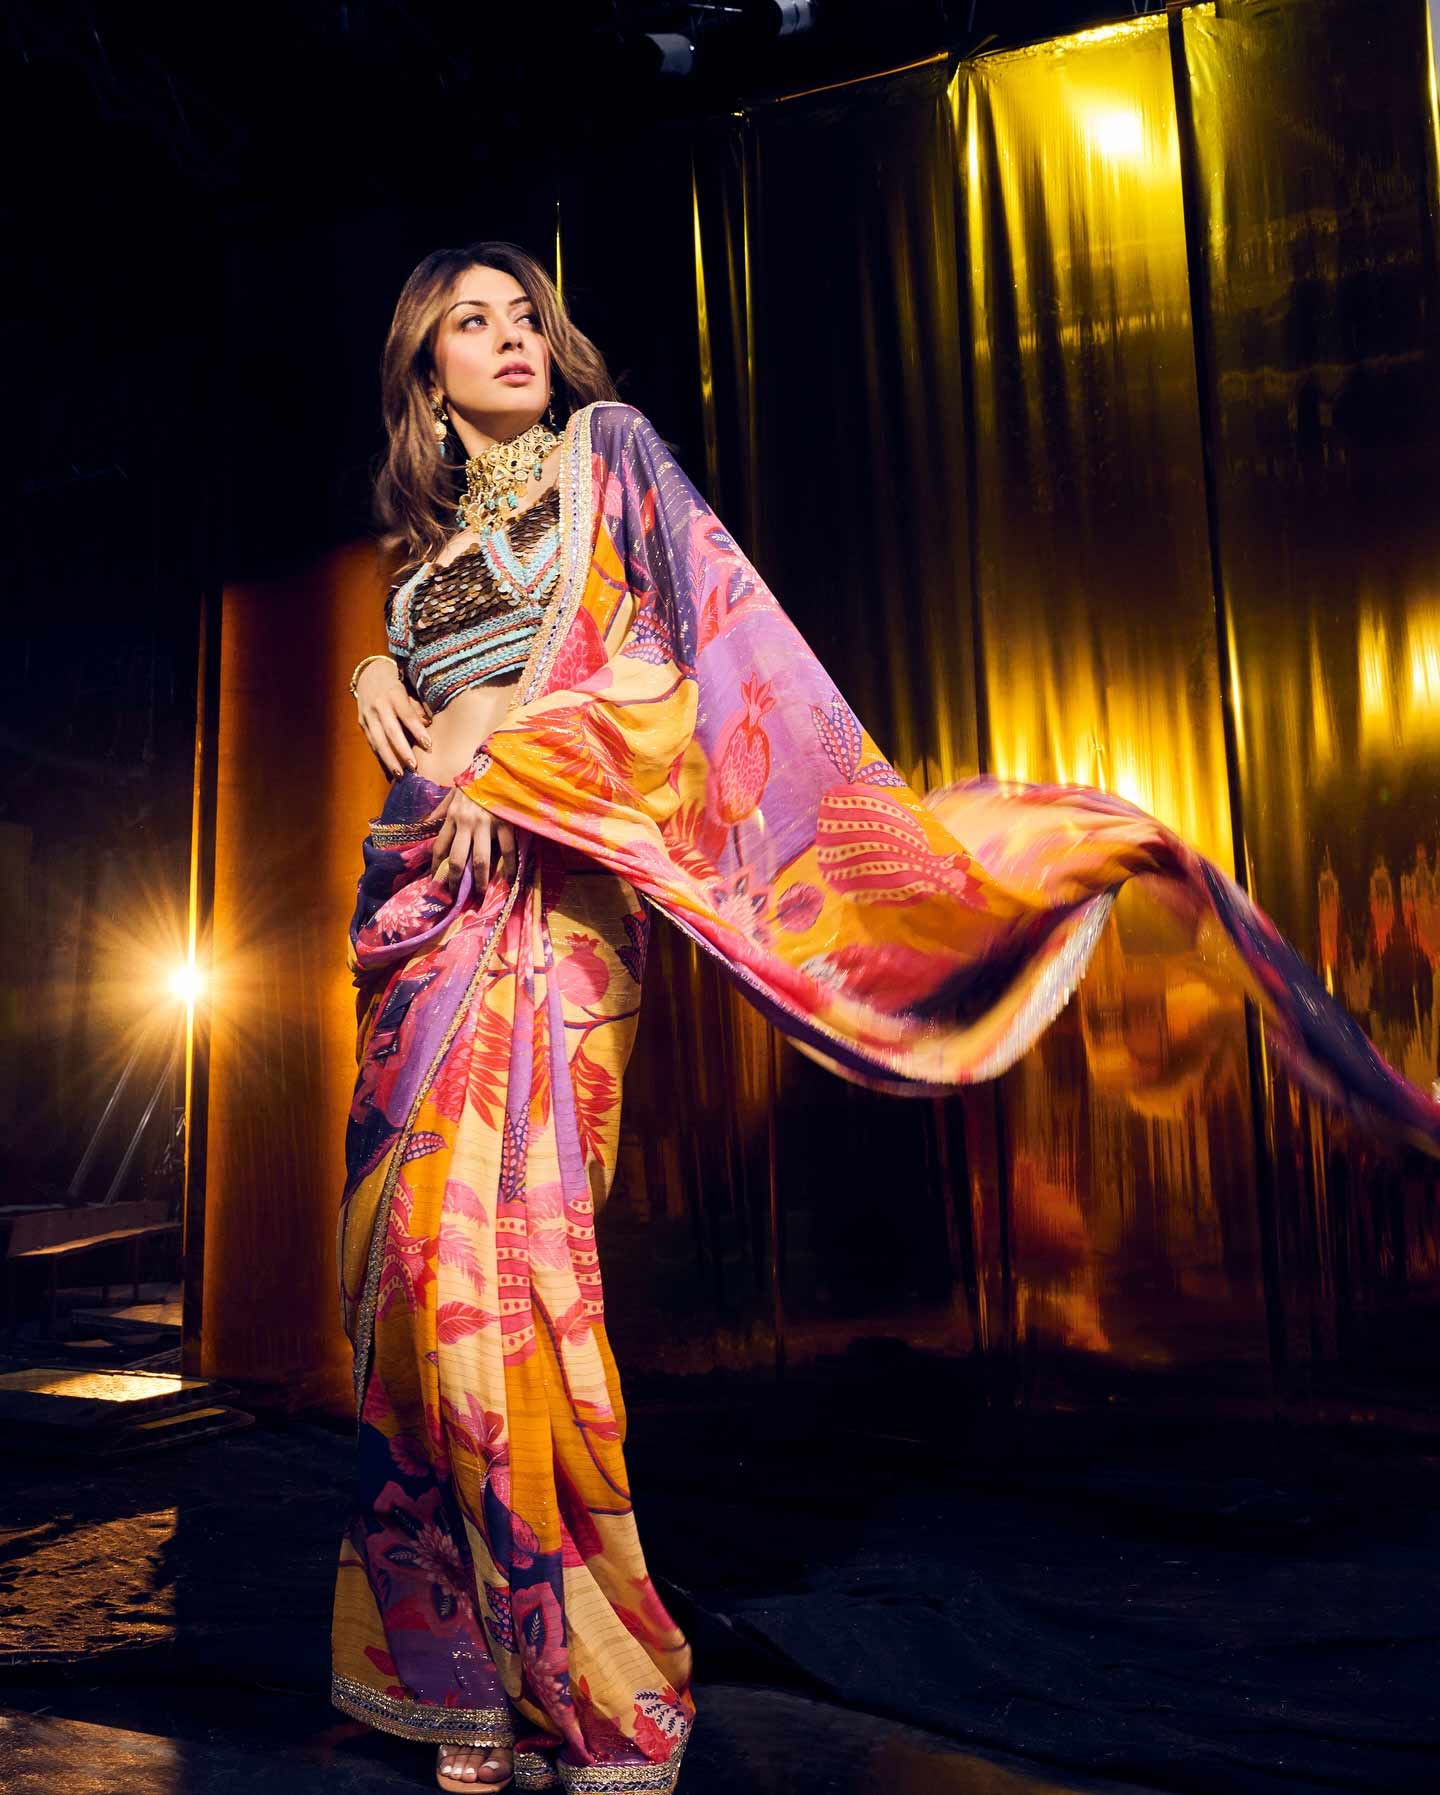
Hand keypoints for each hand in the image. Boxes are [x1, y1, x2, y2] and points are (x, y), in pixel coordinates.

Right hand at [355, 656, 432, 776]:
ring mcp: (367, 715)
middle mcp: (378, 705)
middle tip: (414, 767)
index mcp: (393, 694)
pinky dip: (380, 757)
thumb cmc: (396, 683)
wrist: (369, 673)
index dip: (417, 730)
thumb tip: (428, 725)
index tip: (429, 745)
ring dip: (389, 759)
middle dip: (402, 751)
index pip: (406, 715)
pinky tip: (389, 770)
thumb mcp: (409, 688)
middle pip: (390, 731)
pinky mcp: (362, 722)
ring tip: (400, 775)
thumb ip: (417, 707)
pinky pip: (372, 742)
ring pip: (378, 740)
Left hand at [427, 787, 516, 888]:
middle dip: (455, 879)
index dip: (436, 866)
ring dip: (480, 879)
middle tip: (455, 896)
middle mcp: (467, 823)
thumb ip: (441, 809)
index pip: (440, 846)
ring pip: (481, 859)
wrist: (499, 765)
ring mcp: (487, 825)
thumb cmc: (476, 780)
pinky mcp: (505, 823)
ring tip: (481, 894)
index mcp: (453, 816)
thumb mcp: (454, 791)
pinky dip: (509, 866)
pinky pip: (507, 850)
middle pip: (458, 858)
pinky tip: (510, 878)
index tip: (434, 881)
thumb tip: (426, 823)